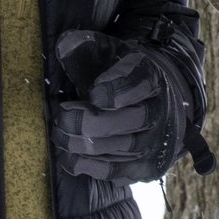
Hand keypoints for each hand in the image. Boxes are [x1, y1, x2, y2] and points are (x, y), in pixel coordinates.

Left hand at [52, 29, 188, 184]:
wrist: (151, 103)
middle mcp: (159, 111)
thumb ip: (84, 47)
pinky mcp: (145, 168)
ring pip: (118, 149)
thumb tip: (64, 45)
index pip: (138, 83)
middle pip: (127, 120)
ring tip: (59, 134)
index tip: (92, 92)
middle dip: (87, 121)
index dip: (114, 90)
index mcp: (151, 77)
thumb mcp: (105, 54)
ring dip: (81, 144)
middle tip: (61, 116)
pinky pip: (116, 172)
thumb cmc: (120, 76)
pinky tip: (69, 156)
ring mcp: (154, 142)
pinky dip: (88, 166)